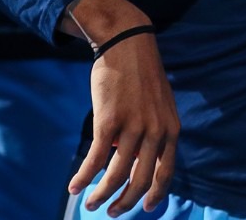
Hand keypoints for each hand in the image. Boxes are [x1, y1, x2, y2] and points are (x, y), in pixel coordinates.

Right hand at [65, 0, 178, 216]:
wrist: (127, 42)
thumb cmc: (140, 73)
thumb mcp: (159, 103)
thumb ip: (155, 131)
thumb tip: (135, 159)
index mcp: (171, 129)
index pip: (166, 172)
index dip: (155, 195)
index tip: (145, 209)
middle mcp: (155, 132)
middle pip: (141, 180)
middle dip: (125, 202)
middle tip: (112, 211)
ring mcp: (133, 128)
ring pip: (115, 176)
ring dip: (101, 195)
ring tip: (89, 203)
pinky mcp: (109, 122)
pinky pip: (96, 160)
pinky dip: (84, 177)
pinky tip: (74, 186)